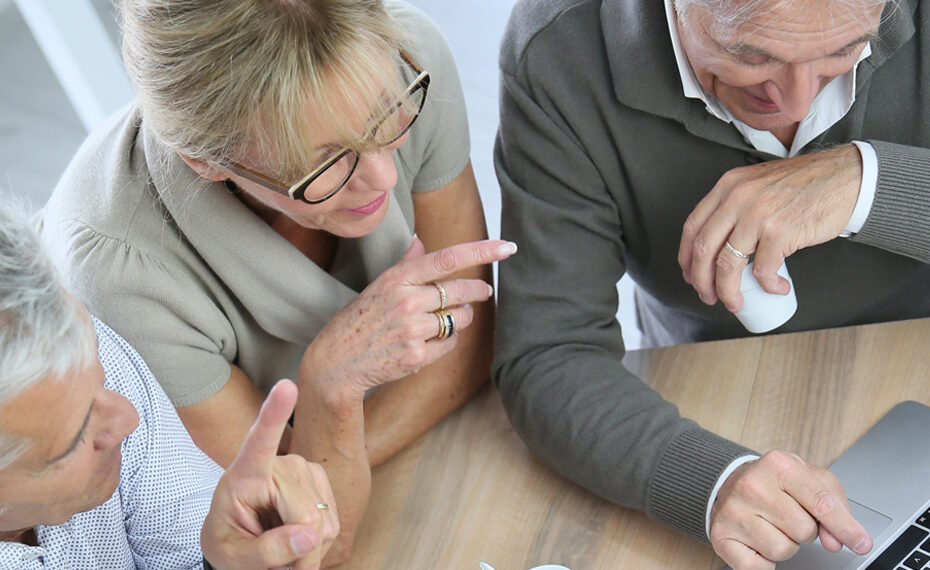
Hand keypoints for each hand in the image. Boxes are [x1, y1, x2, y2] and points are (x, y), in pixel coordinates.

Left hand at [201, 380, 339, 569]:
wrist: (241, 540)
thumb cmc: (228, 540)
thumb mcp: (232, 556)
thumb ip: (265, 551)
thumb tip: (310, 536)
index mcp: (245, 473)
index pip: (259, 442)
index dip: (274, 415)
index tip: (287, 386)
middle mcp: (279, 463)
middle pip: (305, 515)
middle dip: (298, 553)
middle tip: (279, 568)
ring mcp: (304, 469)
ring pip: (323, 522)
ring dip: (308, 549)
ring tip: (283, 547)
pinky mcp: (320, 480)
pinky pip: (333, 522)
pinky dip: (319, 542)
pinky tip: (299, 538)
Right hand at [302, 237, 516, 400]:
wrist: (336, 362)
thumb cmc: (359, 321)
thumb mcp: (377, 286)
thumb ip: (404, 263)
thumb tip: (420, 239)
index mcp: (397, 278)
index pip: (447, 258)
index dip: (481, 251)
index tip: (506, 247)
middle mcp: (406, 301)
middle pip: (461, 291)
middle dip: (478, 292)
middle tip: (484, 292)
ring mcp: (412, 330)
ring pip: (460, 319)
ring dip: (460, 319)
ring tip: (441, 320)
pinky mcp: (416, 356)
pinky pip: (450, 343)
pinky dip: (446, 342)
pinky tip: (427, 342)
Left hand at [678, 145, 861, 311]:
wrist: (845, 178)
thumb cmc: (804, 185)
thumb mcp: (757, 184)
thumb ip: (735, 205)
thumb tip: (719, 244)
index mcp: (728, 186)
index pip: (692, 227)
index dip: (686, 257)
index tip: (690, 274)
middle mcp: (737, 198)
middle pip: (703, 249)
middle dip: (701, 281)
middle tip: (708, 295)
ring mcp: (757, 214)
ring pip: (728, 265)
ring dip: (728, 292)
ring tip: (736, 302)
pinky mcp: (780, 231)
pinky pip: (763, 270)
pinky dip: (767, 286)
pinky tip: (775, 288)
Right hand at [710, 450, 871, 568]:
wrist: (729, 483)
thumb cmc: (774, 483)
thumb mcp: (809, 479)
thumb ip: (834, 506)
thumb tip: (836, 541)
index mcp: (778, 465)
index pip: (821, 503)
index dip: (845, 527)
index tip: (861, 543)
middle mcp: (752, 485)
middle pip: (804, 530)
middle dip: (804, 530)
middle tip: (789, 516)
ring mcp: (733, 511)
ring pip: (782, 550)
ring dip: (785, 544)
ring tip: (772, 526)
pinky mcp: (720, 535)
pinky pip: (759, 567)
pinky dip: (764, 562)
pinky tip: (757, 541)